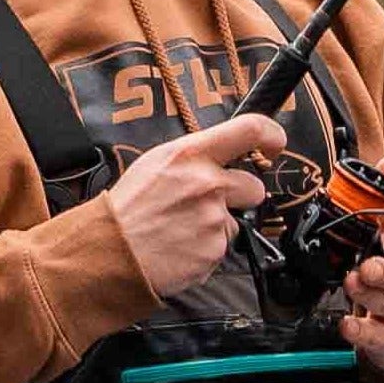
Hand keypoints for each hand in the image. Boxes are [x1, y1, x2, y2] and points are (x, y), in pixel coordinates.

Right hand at [106, 113, 286, 298]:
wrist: (108, 253)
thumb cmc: (126, 209)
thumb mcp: (154, 164)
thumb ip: (193, 158)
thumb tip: (222, 155)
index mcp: (189, 155)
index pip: (249, 130)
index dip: (271, 135)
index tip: (274, 144)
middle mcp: (207, 184)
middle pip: (254, 187)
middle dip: (239, 197)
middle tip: (206, 205)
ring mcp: (214, 219)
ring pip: (235, 222)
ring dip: (216, 227)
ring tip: (180, 230)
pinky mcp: (214, 251)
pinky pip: (221, 248)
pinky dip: (205, 251)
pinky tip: (180, 248)